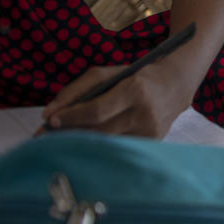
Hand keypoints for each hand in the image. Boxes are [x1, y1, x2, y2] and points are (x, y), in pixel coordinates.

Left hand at [41, 61, 192, 138]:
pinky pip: (118, 149)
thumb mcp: (110, 74)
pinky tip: (87, 145)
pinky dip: (99, 148)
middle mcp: (145, 114)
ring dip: (80, 143)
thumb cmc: (138, 77)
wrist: (176, 86)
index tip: (50, 121)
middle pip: (99, 132)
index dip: (72, 117)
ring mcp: (150, 132)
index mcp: (135, 90)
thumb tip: (49, 114)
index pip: (97, 111)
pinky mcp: (152, 144)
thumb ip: (78, 89)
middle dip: (70, 134)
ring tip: (62, 140)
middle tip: (47, 135)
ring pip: (107, 145)